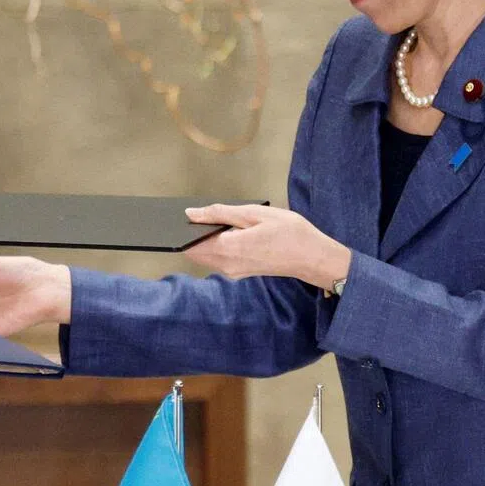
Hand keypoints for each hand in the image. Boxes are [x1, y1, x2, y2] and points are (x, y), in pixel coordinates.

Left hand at [184, 204, 350, 288]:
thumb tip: (191, 214)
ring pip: (205, 256)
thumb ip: (221, 213)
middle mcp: (228, 265)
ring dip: (201, 241)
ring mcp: (234, 271)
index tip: (171, 219)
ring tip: (205, 218)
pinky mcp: (241, 272)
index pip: (190, 245)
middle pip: (195, 252)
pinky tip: (221, 230)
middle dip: (188, 235)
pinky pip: (218, 259)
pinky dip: (213, 246)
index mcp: (229, 249)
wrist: (314, 257)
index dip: (179, 232)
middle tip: (188, 214)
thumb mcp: (254, 214)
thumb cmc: (289, 232)